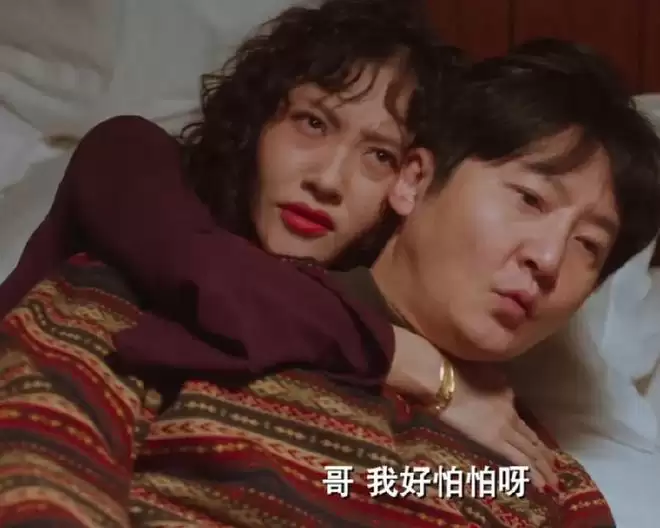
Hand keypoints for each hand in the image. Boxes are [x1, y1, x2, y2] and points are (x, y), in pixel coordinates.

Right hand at [386, 326, 556, 490]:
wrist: (443, 380)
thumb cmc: (450, 372)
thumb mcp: (476, 371)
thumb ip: (485, 384)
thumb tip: (482, 395)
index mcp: (505, 390)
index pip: (518, 414)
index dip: (528, 430)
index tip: (533, 441)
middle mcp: (510, 409)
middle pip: (530, 435)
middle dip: (544, 452)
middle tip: (554, 466)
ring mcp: (505, 426)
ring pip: (530, 449)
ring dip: (543, 466)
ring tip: (553, 481)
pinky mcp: (495, 441)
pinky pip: (520, 459)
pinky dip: (533, 472)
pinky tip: (541, 484)